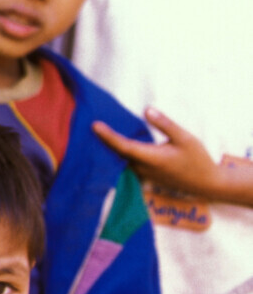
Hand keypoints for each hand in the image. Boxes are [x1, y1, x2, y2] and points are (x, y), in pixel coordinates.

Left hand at [93, 108, 252, 203]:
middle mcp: (142, 168)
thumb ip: (165, 124)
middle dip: (101, 140)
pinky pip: (125, 163)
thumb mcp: (185, 138)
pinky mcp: (144, 176)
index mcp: (152, 158)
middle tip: (86, 124)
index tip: (94, 125)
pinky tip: (108, 143)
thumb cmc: (197, 159)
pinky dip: (117, 153)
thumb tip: (146, 109)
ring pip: (119, 159)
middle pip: (116, 153)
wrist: (206, 184)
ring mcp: (142, 174)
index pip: (124, 146)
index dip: (108, 136)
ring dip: (107, 147)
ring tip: (93, 131)